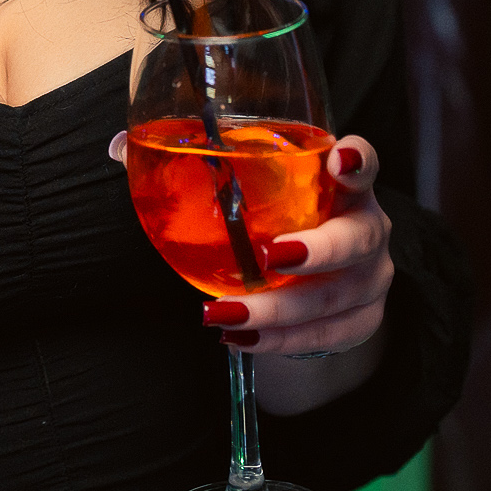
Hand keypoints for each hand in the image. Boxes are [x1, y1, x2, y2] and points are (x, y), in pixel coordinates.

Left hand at [106, 131, 394, 356]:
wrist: (317, 276)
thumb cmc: (278, 217)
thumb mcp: (250, 188)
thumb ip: (189, 162)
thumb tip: (119, 148)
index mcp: (342, 183)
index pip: (363, 161)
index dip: (358, 159)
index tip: (339, 160)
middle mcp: (367, 227)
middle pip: (357, 239)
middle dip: (318, 250)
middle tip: (271, 256)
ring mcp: (370, 279)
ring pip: (335, 297)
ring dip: (278, 309)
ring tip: (223, 312)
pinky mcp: (361, 321)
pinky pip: (324, 337)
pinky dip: (280, 342)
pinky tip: (240, 337)